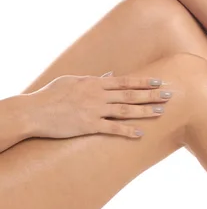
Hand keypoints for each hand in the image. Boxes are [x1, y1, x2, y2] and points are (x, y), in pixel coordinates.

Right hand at [27, 74, 171, 138]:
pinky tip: (141, 133)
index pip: (125, 81)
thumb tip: (109, 75)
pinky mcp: (88, 126)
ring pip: (125, 110)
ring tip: (162, 112)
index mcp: (94, 83)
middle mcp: (97, 95)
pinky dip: (127, 131)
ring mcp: (94, 111)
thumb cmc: (51, 96)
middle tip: (170, 95)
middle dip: (152, 95)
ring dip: (145, 111)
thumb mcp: (72, 81)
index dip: (143, 82)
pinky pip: (112, 129)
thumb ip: (93, 79)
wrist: (33, 112)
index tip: (159, 81)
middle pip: (130, 95)